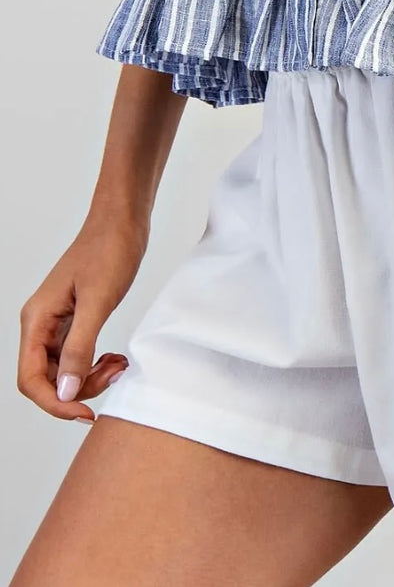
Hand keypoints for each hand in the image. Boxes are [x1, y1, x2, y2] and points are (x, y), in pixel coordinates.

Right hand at [17, 209, 148, 425]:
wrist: (123, 220)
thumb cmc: (109, 250)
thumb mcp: (98, 301)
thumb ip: (79, 348)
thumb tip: (64, 391)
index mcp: (37, 319)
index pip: (30, 379)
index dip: (54, 403)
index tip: (84, 412)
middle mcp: (40, 323)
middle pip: (46, 379)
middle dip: (78, 389)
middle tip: (113, 375)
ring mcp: (57, 321)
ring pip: (63, 370)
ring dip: (89, 377)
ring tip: (118, 365)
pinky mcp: (75, 317)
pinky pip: (76, 355)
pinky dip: (94, 363)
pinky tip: (114, 359)